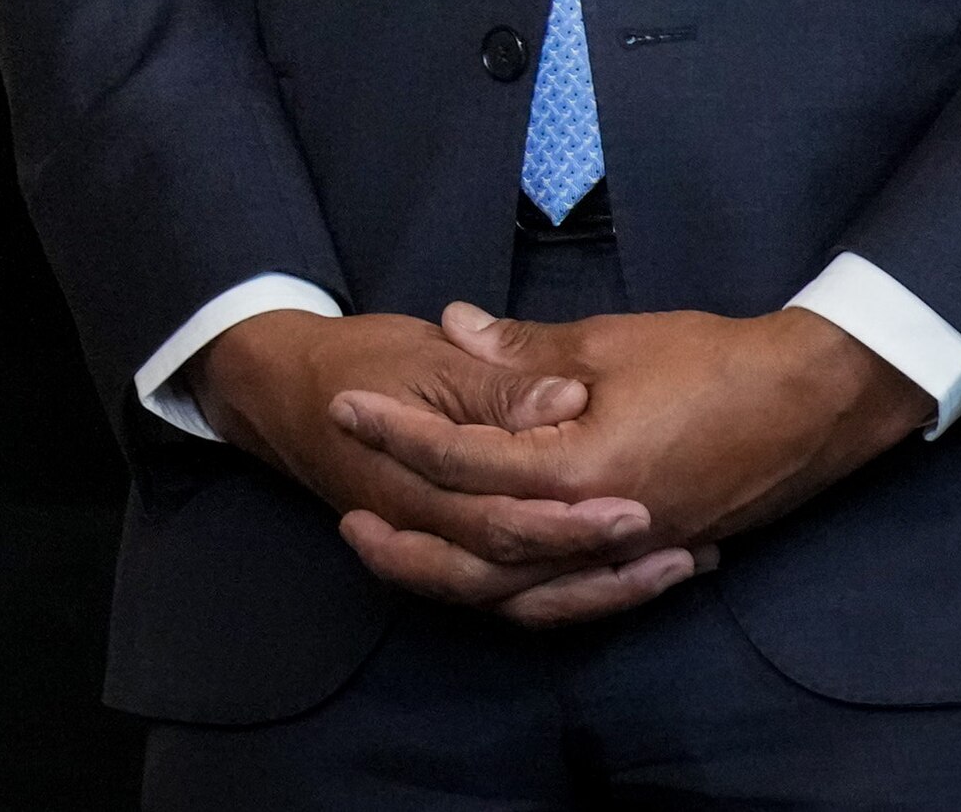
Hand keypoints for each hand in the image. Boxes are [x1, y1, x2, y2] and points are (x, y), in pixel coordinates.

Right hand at [194, 309, 692, 622]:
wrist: (282, 387)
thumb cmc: (357, 360)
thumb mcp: (425, 358)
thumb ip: (496, 386)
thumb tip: (566, 400)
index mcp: (412, 485)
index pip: (500, 521)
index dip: (570, 521)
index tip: (638, 506)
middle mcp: (424, 533)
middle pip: (518, 577)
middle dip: (601, 568)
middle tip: (679, 550)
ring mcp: (435, 550)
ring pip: (519, 602)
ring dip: (599, 592)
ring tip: (679, 566)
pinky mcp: (450, 553)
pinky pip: (513, 597)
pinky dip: (574, 593)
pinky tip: (633, 572)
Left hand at [334, 303, 928, 591]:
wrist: (813, 401)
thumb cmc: (713, 362)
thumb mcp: (605, 343)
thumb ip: (520, 352)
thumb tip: (452, 325)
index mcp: (578, 471)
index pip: (464, 461)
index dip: (399, 432)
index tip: (346, 405)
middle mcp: (597, 530)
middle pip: (479, 556)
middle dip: (407, 539)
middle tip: (348, 514)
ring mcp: (627, 555)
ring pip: (521, 592)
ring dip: (453, 577)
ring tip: (397, 553)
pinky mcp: (651, 558)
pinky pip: (571, 597)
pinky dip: (521, 593)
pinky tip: (489, 579)